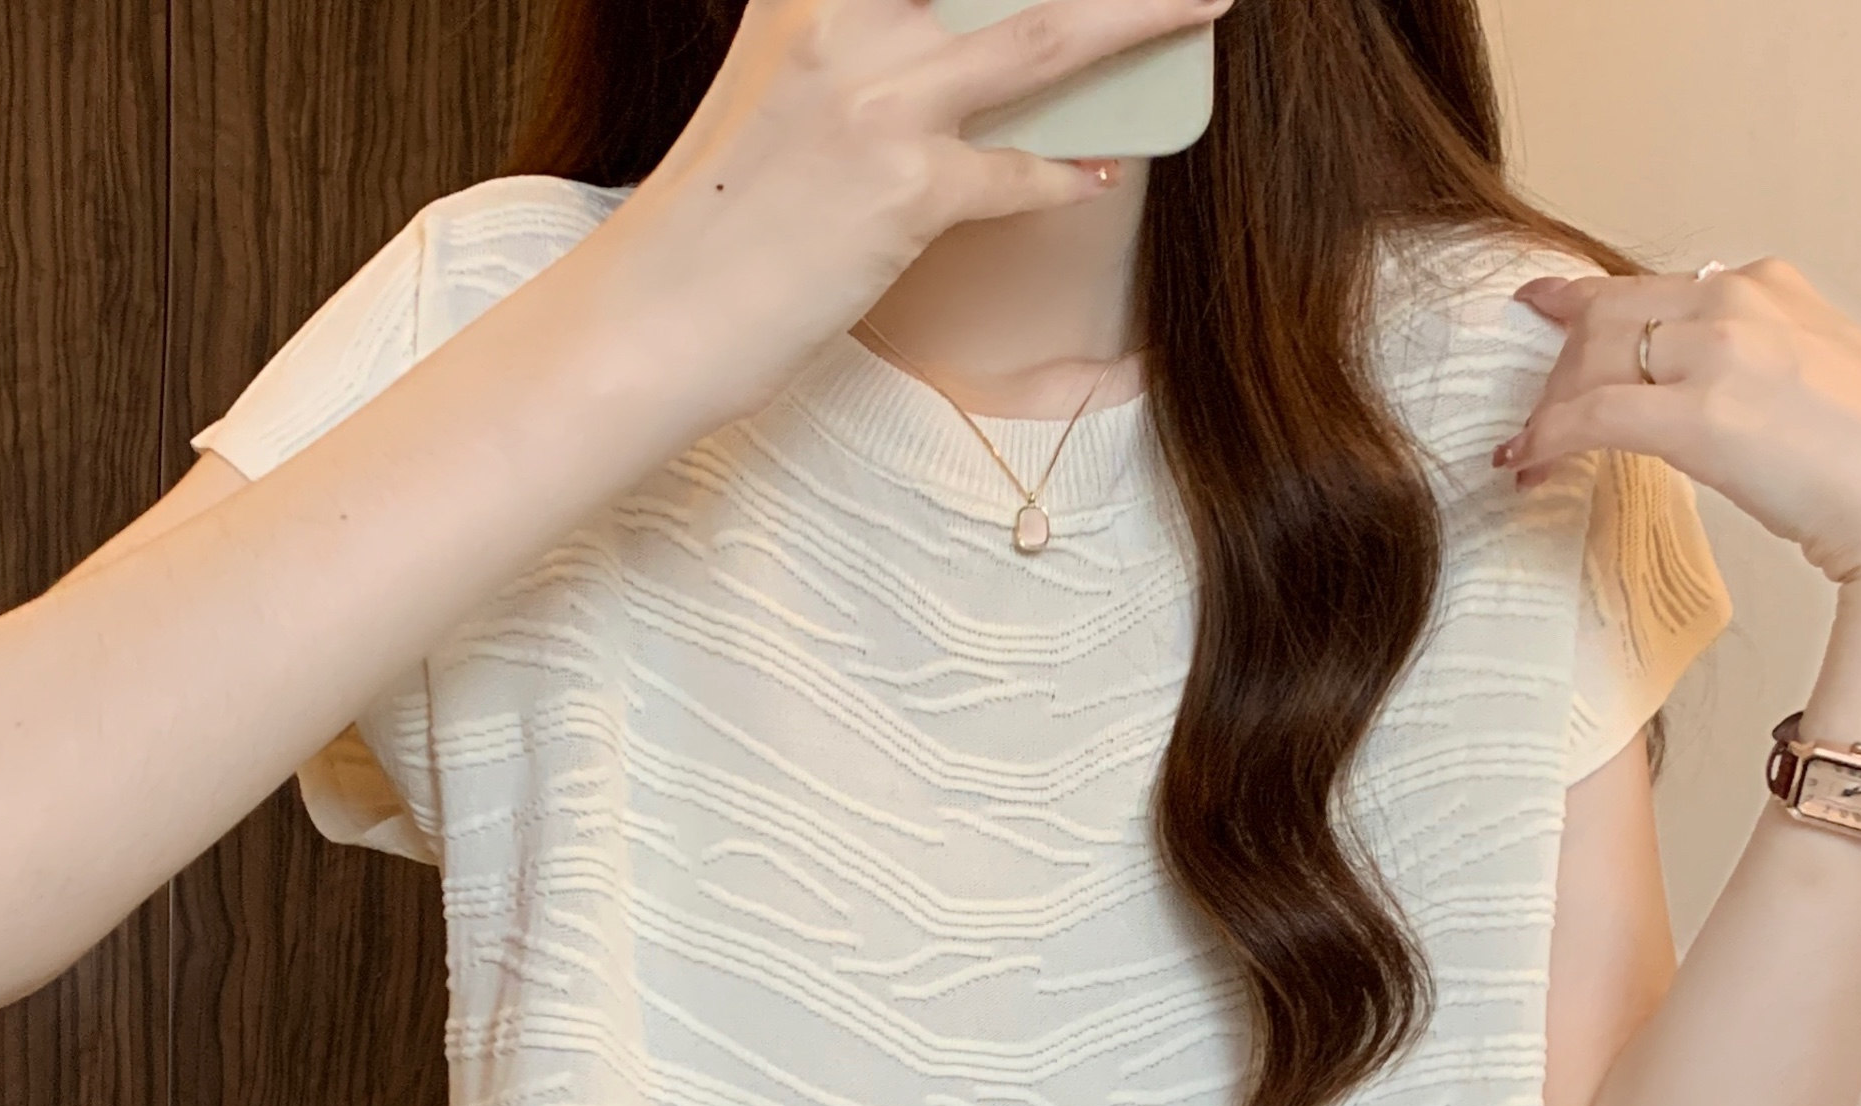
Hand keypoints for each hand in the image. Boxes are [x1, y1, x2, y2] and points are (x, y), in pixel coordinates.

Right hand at [591, 0, 1230, 429]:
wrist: (656, 318)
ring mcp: (877, 102)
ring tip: (1204, 1)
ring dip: (1142, 15)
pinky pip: (1018, 172)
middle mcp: (845, 20)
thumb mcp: (781, 84)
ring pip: (1046, 40)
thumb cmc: (724, 212)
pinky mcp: (903, 190)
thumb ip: (860, 38)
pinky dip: (1061, 175)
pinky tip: (1092, 173)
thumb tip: (965, 31)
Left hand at [1496, 262, 1860, 611]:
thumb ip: (1764, 373)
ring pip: (1590, 359)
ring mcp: (1718, 352)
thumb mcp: (1822, 386)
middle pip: (1608, 314)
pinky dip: (1546, 439)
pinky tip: (1527, 464)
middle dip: (1560, 369)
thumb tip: (1719, 404)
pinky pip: (1590, 416)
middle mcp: (1740, 300)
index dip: (1586, 303)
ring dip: (1549, 409)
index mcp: (1772, 287)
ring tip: (1529, 453)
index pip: (1655, 286)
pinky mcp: (1699, 416)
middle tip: (1536, 420)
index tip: (1544, 304)